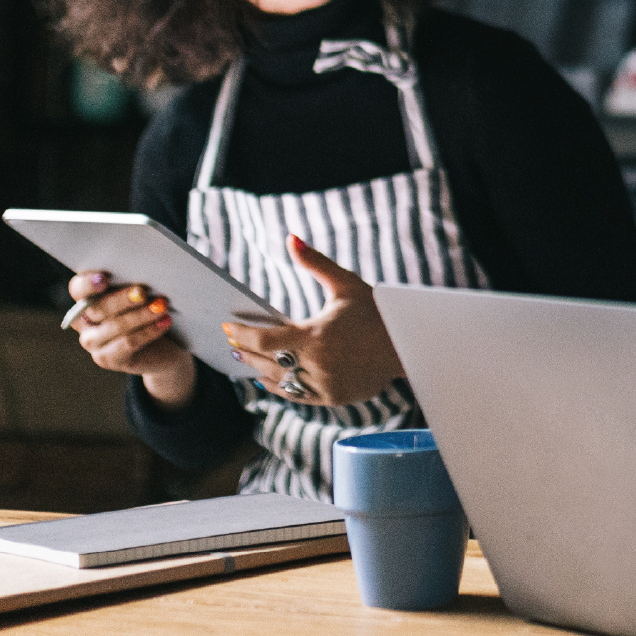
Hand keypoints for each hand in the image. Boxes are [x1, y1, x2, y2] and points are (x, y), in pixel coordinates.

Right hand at [68, 272, 196, 410]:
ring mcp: (93, 343)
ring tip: (163, 306)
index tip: (104, 278)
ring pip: (115, 326)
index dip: (88, 284)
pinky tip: (165, 322)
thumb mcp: (142, 292)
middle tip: (144, 292)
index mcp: (87, 298)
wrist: (161, 346)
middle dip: (122, 299)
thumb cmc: (149, 308)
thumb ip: (135, 280)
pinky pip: (128, 343)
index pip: (78, 288)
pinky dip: (148, 331)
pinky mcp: (107, 359)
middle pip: (98, 308)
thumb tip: (148, 265)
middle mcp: (84, 322)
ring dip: (141, 315)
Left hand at [223, 236, 404, 407]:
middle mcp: (317, 364)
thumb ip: (315, 262)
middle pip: (266, 363)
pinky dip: (280, 386)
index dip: (241, 334)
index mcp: (316, 336)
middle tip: (232, 343)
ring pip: (279, 382)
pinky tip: (269, 376)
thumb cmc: (375, 310)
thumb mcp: (345, 283)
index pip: (264, 340)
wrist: (408, 344)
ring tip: (246, 359)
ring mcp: (325, 385)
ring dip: (259, 371)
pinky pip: (296, 395)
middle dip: (245, 353)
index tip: (228, 327)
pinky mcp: (333, 398)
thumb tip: (291, 238)